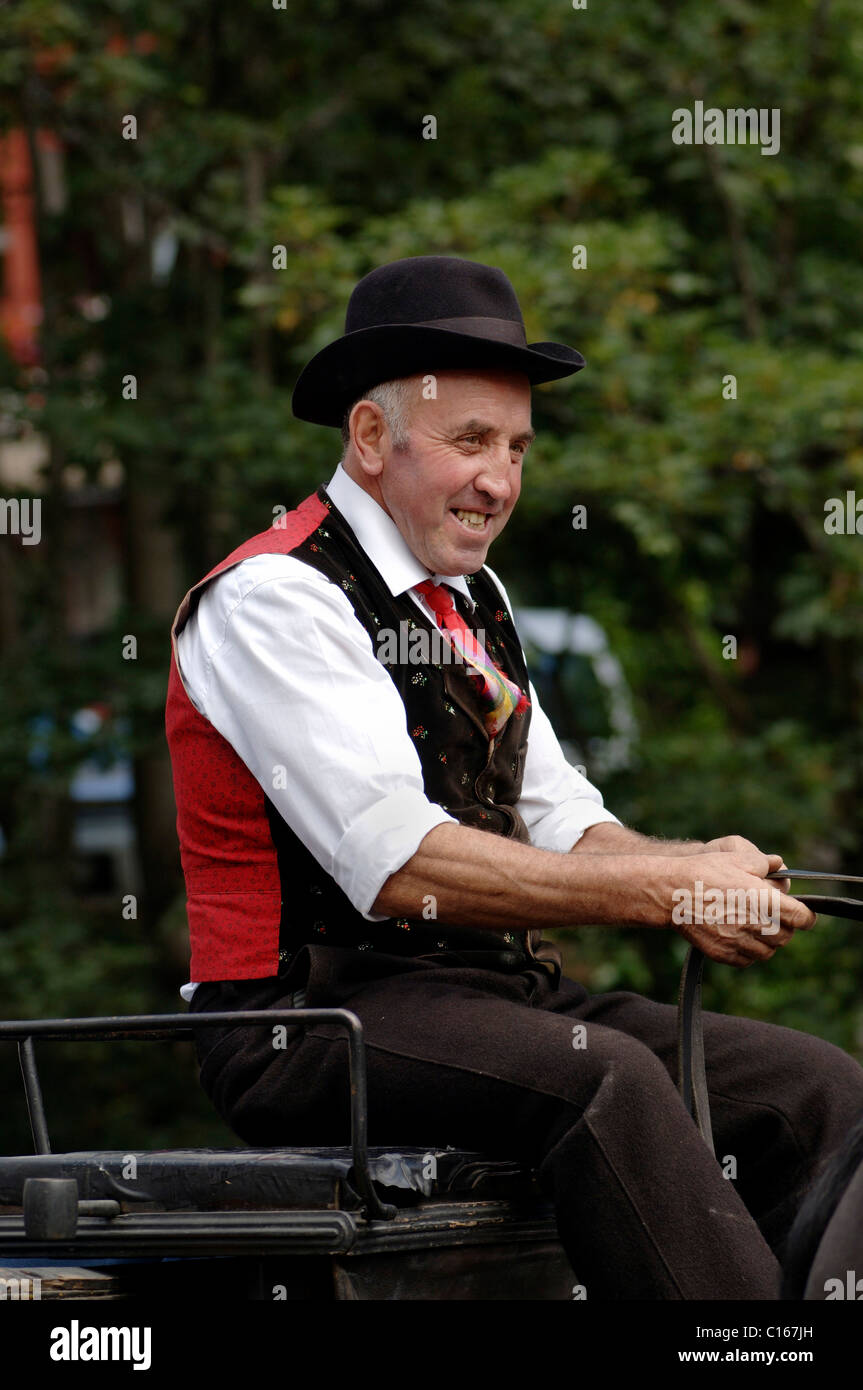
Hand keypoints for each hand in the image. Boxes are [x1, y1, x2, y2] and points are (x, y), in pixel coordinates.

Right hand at [650, 845, 815, 967]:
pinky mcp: (723, 954)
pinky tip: (738, 935)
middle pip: (787, 937)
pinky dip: (748, 951)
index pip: (803, 918)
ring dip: (767, 941)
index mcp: (765, 902)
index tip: (803, 914)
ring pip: (768, 952)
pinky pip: (747, 960)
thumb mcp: (738, 858)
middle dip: (784, 926)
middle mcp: (756, 926)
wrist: (672, 892)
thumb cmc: (705, 871)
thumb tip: (779, 866)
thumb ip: (766, 864)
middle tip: (772, 915)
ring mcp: (738, 942)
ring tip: (755, 926)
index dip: (806, 916)